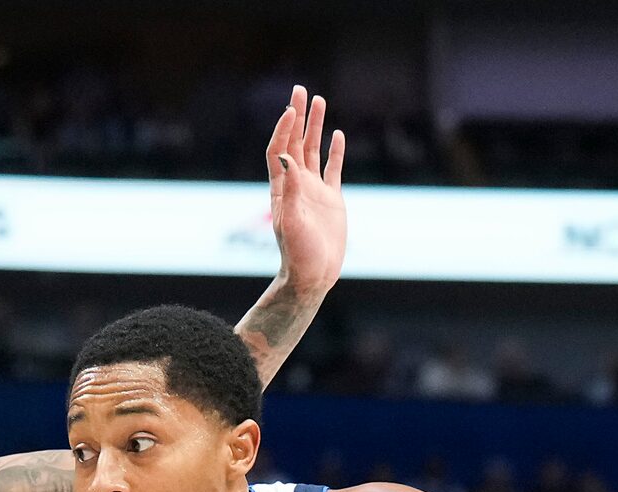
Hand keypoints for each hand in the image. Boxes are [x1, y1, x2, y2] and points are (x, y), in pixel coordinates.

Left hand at [264, 87, 346, 300]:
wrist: (313, 275)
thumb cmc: (298, 253)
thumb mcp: (292, 221)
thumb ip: (290, 188)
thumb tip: (285, 155)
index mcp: (282, 187)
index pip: (279, 149)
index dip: (283, 129)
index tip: (290, 110)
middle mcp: (296, 184)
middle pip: (295, 142)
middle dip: (297, 116)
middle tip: (300, 90)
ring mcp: (314, 190)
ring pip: (314, 150)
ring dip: (315, 126)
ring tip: (319, 101)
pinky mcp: (332, 199)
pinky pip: (333, 169)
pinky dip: (335, 151)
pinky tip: (337, 134)